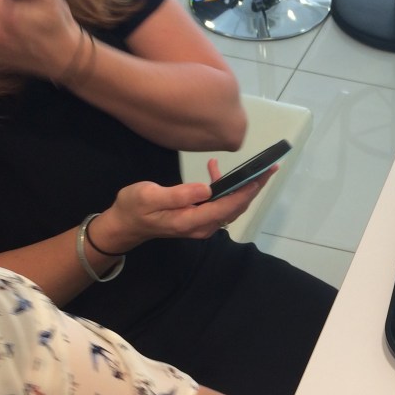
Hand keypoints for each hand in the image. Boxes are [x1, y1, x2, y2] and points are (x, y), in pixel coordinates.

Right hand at [86, 163, 271, 253]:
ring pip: (230, 205)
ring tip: (251, 168)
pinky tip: (213, 169)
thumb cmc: (134, 208)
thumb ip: (178, 194)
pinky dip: (223, 187)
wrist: (126, 224)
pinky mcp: (199, 218)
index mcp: (192, 221)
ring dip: (241, 187)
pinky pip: (219, 203)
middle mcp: (202, 226)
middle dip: (253, 188)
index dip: (247, 191)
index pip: (227, 206)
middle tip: (268, 168)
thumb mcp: (149, 197)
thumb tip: (206, 189)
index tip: (261, 176)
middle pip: (235, 207)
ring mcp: (202, 224)